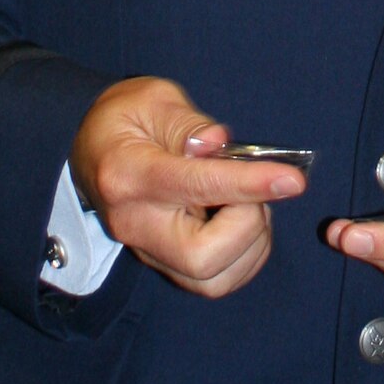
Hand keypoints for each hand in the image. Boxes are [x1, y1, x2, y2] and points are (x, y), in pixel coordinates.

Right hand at [68, 76, 304, 297]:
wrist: (91, 147)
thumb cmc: (126, 118)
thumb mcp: (155, 100)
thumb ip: (188, 123)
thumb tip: (218, 143)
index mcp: (129, 175)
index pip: (194, 187)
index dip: (248, 185)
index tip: (293, 181)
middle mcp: (135, 223)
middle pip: (203, 257)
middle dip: (247, 224)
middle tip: (254, 188)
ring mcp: (147, 250)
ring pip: (213, 280)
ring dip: (251, 242)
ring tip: (248, 202)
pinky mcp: (163, 264)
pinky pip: (215, 283)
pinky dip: (245, 256)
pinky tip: (242, 222)